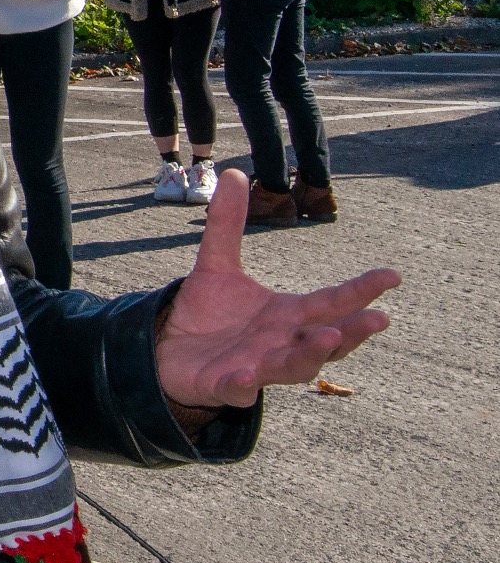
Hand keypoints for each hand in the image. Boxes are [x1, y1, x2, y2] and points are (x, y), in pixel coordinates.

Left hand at [156, 169, 396, 407]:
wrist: (170, 351)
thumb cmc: (208, 314)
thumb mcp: (216, 264)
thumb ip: (227, 224)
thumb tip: (234, 173)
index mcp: (288, 315)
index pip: (332, 302)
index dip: (361, 291)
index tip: (393, 275)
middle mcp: (282, 343)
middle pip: (327, 341)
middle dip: (352, 331)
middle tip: (378, 318)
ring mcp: (257, 367)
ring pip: (294, 367)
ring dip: (311, 355)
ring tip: (328, 337)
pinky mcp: (225, 385)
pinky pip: (238, 389)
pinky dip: (245, 383)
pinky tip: (246, 374)